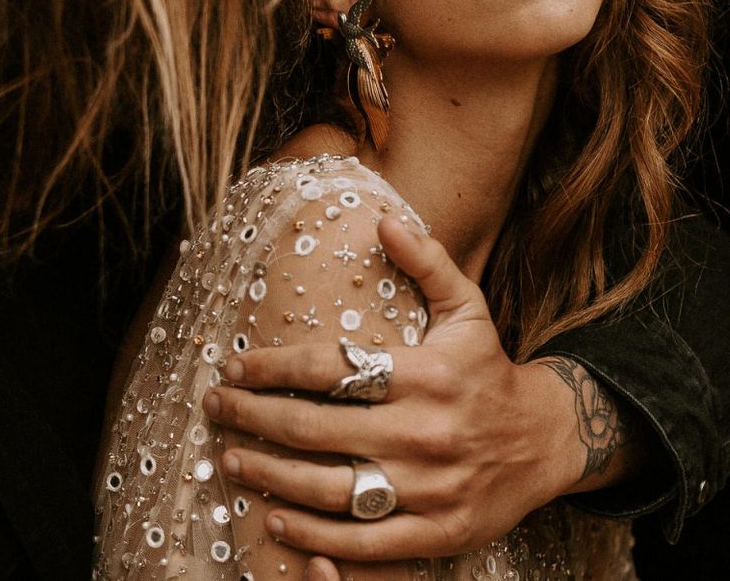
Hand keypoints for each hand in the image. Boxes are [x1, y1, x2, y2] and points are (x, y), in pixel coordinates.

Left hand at [203, 218, 584, 560]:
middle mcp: (423, 432)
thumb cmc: (490, 369)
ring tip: (230, 458)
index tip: (236, 367)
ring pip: (329, 490)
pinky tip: (274, 520)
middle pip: (315, 428)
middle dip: (253, 417)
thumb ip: (427, 262)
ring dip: (269, 475)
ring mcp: (429, 489)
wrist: (546, 441)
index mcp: (427, 374)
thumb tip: (384, 218)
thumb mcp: (468, 307)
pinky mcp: (436, 533)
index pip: (330, 369)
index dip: (273, 368)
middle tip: (215, 407)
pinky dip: (312, 538)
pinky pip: (362, 543)